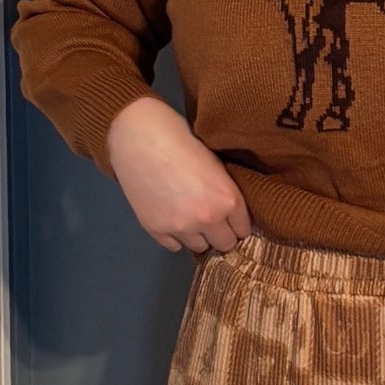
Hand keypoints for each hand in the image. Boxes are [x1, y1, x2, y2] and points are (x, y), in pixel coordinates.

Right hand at [106, 94, 251, 256]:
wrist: (141, 137)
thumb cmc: (182, 141)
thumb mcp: (216, 166)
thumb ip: (225, 195)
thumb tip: (230, 216)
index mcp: (228, 200)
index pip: (243, 230)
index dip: (237, 224)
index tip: (231, 220)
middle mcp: (207, 219)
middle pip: (225, 244)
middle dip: (221, 233)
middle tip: (211, 219)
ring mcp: (180, 227)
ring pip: (199, 247)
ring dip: (197, 235)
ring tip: (188, 216)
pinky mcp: (155, 229)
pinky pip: (174, 246)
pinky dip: (175, 236)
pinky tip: (171, 217)